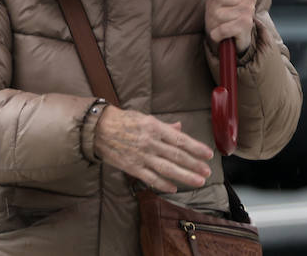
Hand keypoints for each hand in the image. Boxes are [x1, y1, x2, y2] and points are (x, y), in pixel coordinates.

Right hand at [93, 107, 212, 192]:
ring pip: (167, 169)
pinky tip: (174, 188)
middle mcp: (150, 142)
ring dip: (185, 176)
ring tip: (198, 181)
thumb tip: (179, 128)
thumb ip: (164, 126)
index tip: (208, 154)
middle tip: (207, 171)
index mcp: (154, 127)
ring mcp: (141, 156)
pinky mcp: (132, 167)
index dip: (196, 148)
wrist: (98, 129)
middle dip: (194, 164)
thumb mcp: (145, 118)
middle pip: (177, 156)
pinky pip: (151, 178)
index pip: (180, 139)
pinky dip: (163, 184)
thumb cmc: (123, 121)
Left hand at [205, 0, 255, 54]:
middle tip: (218, 16)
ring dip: (215, 23)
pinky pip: (222, 28)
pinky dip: (217, 34)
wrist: (231, 39)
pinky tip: (222, 35)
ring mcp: (248, 11)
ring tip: (222, 25)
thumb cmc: (223, 16)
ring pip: (218, 14)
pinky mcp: (246, 26)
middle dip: (213, 9)